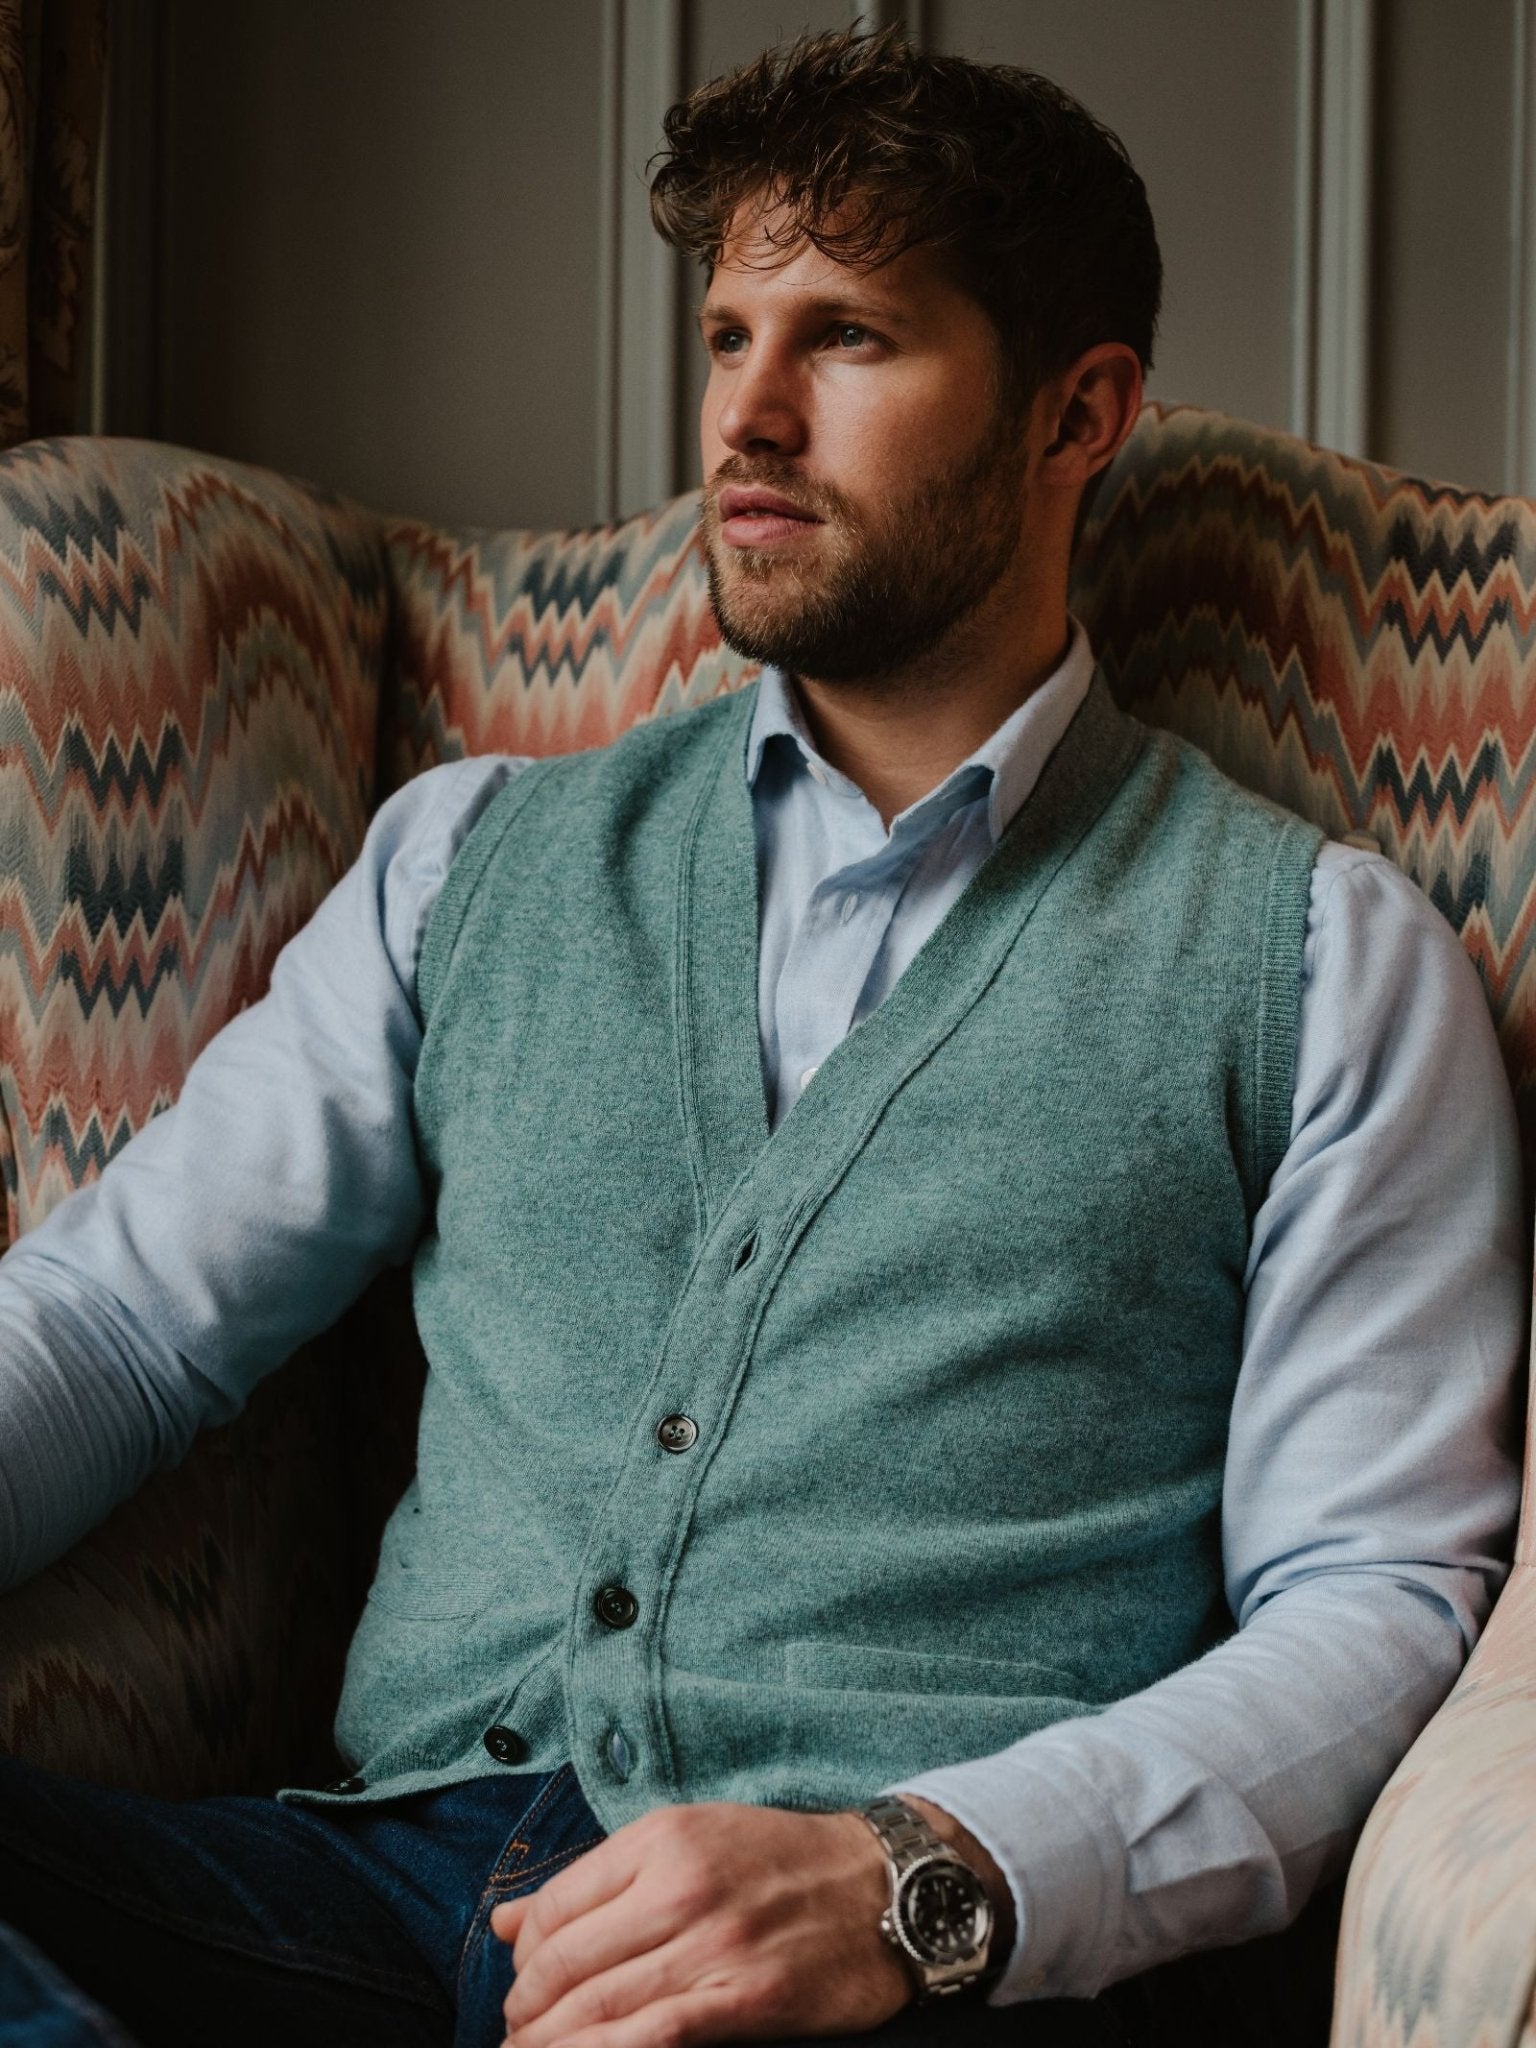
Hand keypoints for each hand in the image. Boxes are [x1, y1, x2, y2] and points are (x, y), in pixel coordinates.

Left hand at [492, 1800, 909, 2047]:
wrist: (886, 1884)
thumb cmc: (783, 1861)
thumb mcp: (689, 1839)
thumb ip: (597, 1880)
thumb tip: (504, 1920)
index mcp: (662, 1838)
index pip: (556, 1905)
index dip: (522, 1957)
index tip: (520, 1983)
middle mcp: (681, 1886)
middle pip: (566, 1961)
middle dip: (526, 2010)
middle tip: (515, 2034)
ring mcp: (715, 1944)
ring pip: (600, 2006)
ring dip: (550, 2043)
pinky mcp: (748, 1999)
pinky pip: (656, 2036)